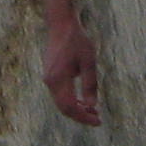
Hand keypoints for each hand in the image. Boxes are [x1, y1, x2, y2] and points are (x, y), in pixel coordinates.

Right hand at [41, 12, 102, 127]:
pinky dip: (71, 100)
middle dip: (80, 116)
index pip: (70, 107)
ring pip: (60, 102)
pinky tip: (83, 101)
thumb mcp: (88, 61)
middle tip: (97, 118)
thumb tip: (92, 105)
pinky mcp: (50, 75)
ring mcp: (48, 78)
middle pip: (64, 108)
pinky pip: (59, 94)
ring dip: (76, 109)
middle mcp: (50, 81)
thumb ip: (90, 84)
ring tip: (93, 110)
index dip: (84, 117)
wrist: (60, 24)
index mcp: (58, 79)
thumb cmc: (77, 40)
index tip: (98, 121)